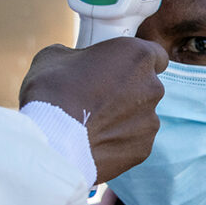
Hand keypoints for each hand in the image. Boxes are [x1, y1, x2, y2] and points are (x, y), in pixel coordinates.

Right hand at [19, 38, 167, 183]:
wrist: (51, 141)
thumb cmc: (52, 91)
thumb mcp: (56, 56)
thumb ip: (78, 56)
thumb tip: (75, 63)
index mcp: (138, 56)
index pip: (155, 55)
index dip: (135, 62)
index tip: (118, 69)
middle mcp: (153, 87)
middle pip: (146, 87)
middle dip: (127, 91)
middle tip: (96, 98)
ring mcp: (150, 120)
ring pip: (140, 116)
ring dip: (122, 118)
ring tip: (91, 125)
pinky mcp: (143, 149)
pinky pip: (133, 141)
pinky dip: (118, 142)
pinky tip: (94, 143)